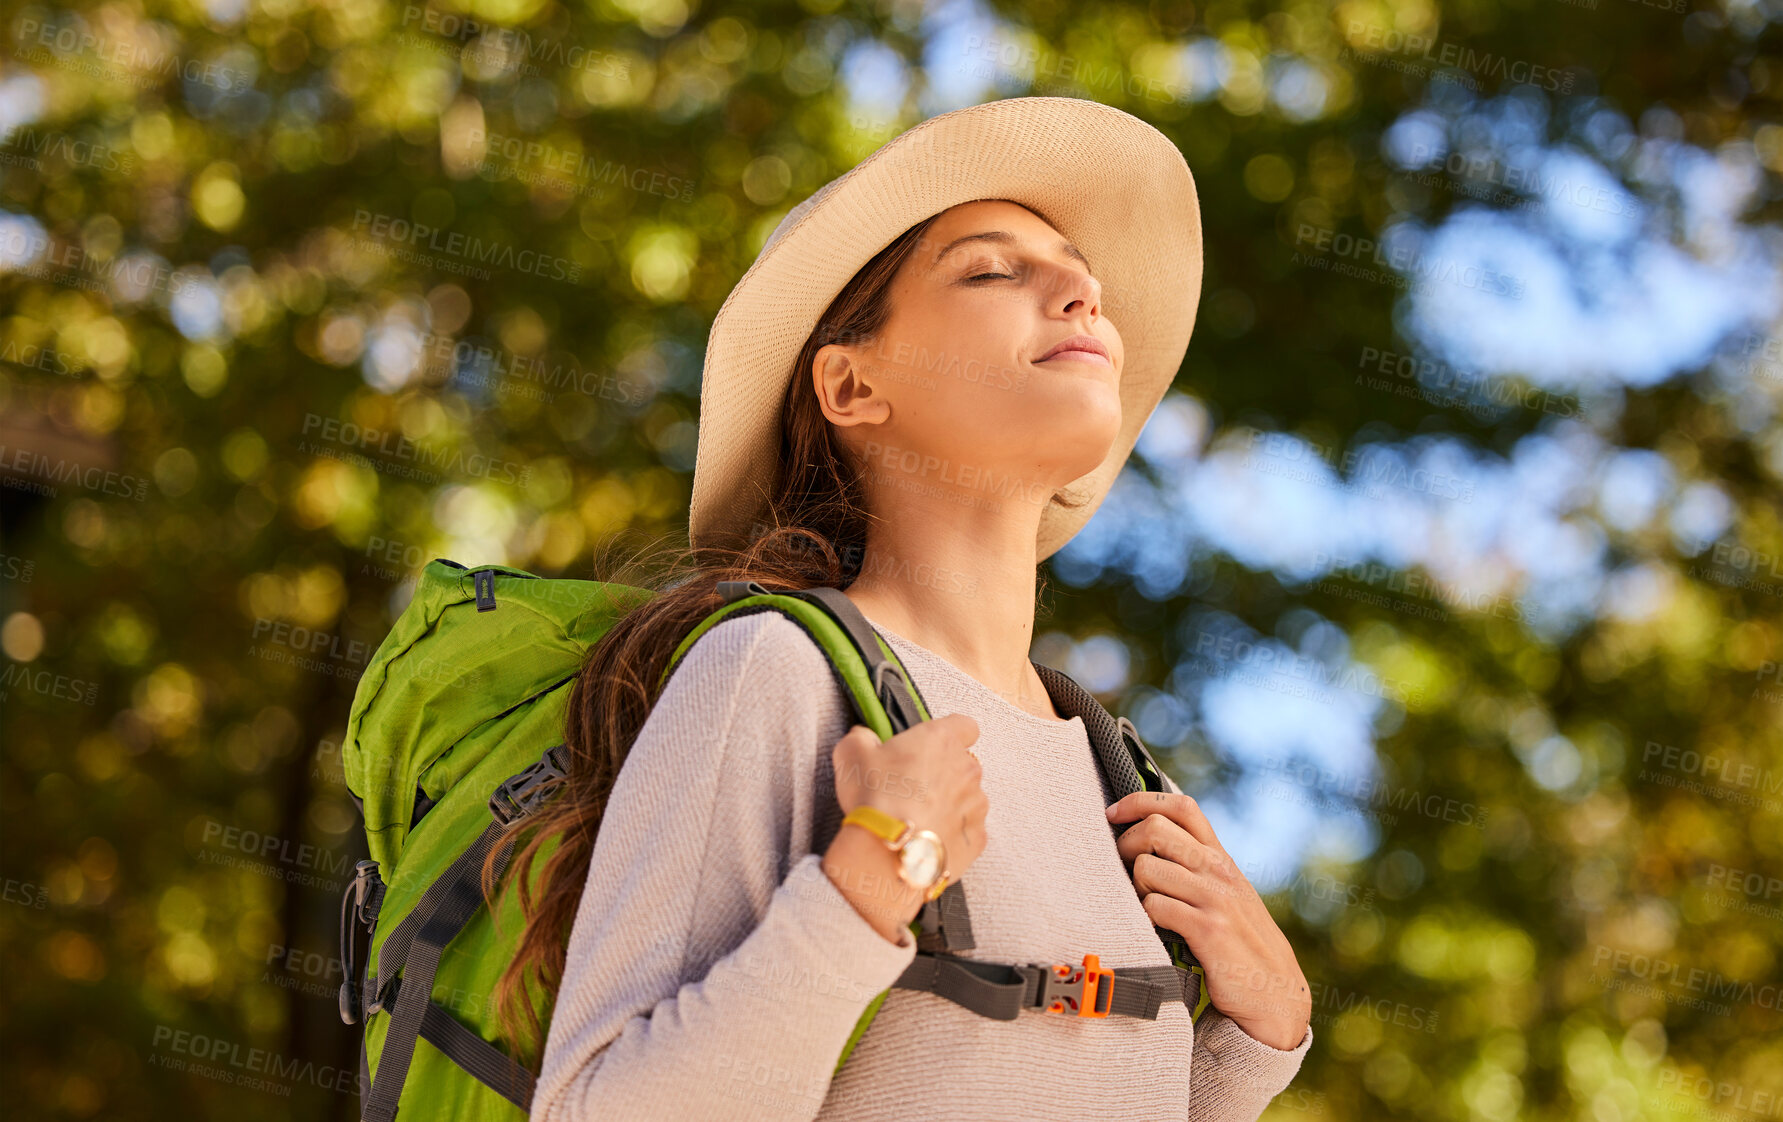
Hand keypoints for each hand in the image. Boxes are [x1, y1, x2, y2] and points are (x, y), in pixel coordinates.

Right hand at [824, 715, 988, 941]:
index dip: (950, 734)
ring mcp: (976, 804)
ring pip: (968, 798)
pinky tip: (927, 839)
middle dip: (942, 774)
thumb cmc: (874, 799)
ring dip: (949, 804)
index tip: (934, 746)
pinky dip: (952, 833)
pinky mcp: (977, 837)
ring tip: (917, 819)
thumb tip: (865, 737)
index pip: (964, 726)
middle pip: (963, 765)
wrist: (886, 853)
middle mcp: (967, 768)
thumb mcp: (851, 754)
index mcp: (941, 740)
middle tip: (911, 788)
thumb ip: (863, 736)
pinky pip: (968, 830)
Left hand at [1107, 791, 1309, 1049]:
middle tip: (1121, 871)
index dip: (1140, 801)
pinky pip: (1154, 907)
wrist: (1274, 994)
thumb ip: (1196, 867)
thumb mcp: (1225, 895)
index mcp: (1220, 858)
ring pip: (1146, 868)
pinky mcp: (1208, 929)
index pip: (1181, 806)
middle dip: (1125, 846)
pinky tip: (1155, 932)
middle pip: (1154, 829)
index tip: (1113, 814)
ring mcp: (1215, 898)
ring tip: (1147, 909)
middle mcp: (1218, 870)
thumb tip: (1146, 840)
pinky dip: (1145, 919)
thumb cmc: (1239, 945)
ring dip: (1135, 889)